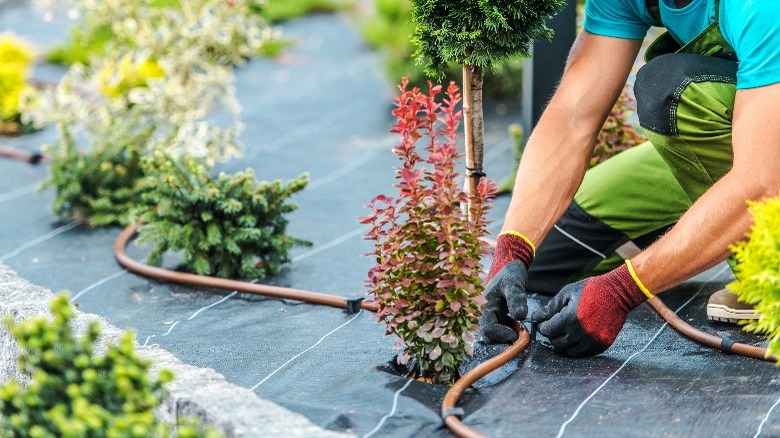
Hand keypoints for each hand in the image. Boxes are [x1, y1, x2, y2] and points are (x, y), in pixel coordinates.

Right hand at [479, 232, 534, 343]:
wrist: (509, 266)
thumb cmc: (510, 273)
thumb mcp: (514, 284)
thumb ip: (517, 299)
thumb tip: (520, 316)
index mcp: (486, 307)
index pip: (488, 329)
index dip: (500, 335)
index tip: (515, 336)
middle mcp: (486, 314)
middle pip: (489, 336)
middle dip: (503, 341)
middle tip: (519, 338)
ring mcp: (491, 316)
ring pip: (494, 335)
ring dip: (506, 337)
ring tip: (520, 332)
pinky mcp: (498, 317)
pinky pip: (500, 330)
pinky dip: (509, 332)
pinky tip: (519, 327)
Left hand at [531, 262, 649, 356]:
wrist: (618, 294)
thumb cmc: (590, 290)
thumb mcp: (567, 293)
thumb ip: (550, 308)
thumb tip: (535, 317)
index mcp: (570, 319)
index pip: (547, 331)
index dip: (543, 326)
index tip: (544, 322)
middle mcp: (581, 333)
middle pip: (556, 344)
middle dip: (552, 336)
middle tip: (554, 327)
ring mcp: (592, 341)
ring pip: (569, 352)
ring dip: (563, 344)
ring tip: (564, 332)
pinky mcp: (601, 345)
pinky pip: (583, 354)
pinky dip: (576, 348)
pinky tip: (576, 337)